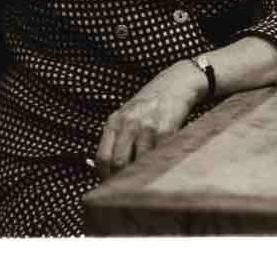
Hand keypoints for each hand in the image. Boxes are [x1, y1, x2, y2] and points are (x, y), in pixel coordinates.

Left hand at [96, 61, 204, 178]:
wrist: (174, 85)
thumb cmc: (147, 105)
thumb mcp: (125, 116)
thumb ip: (116, 138)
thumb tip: (106, 169)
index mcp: (114, 122)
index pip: (102, 157)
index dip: (104, 176)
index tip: (109, 187)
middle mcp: (128, 124)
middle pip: (118, 163)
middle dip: (121, 181)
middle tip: (126, 191)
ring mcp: (146, 127)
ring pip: (139, 163)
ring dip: (141, 176)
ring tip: (143, 183)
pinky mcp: (166, 130)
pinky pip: (159, 156)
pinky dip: (158, 166)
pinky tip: (159, 169)